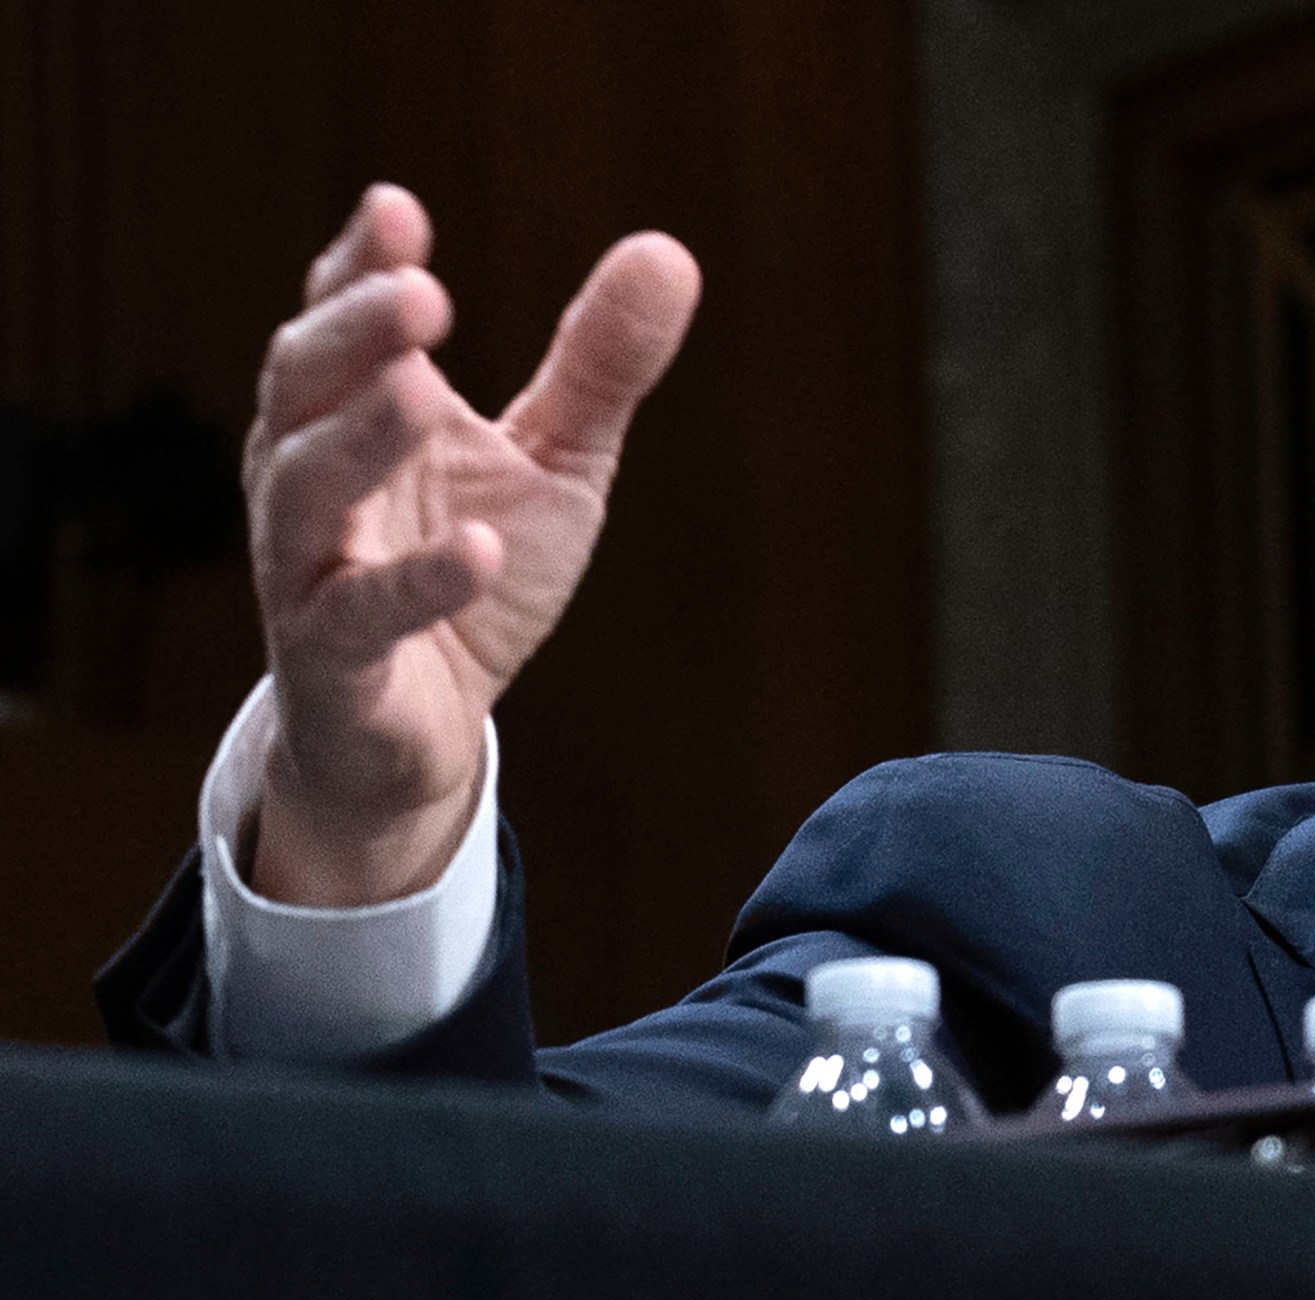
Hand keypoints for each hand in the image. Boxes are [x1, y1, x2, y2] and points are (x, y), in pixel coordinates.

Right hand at [244, 185, 699, 904]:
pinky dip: (417, 580)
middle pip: (302, 385)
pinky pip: (357, 617)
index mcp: (353, 412)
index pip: (337, 320)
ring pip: (307, 489)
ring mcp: (308, 569)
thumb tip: (669, 251)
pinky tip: (479, 546)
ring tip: (424, 387)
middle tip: (422, 290)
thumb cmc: (474, 568)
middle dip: (354, 332)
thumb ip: (597, 366)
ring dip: (362, 435)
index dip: (358, 266)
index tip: (397, 210)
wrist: (418, 731)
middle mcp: (308, 477)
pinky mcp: (332, 662)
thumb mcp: (556, 462)